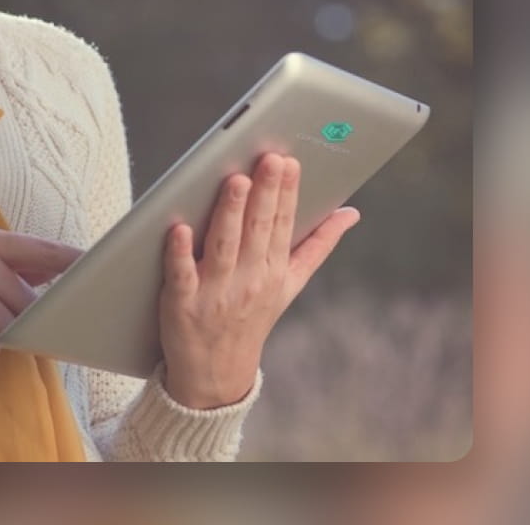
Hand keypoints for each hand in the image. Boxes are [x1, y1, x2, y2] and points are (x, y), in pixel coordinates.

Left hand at [156, 152, 359, 408]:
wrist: (216, 372)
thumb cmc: (252, 316)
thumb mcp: (290, 284)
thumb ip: (317, 245)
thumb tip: (351, 213)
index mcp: (274, 270)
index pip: (282, 223)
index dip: (286, 192)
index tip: (289, 161)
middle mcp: (248, 279)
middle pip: (257, 228)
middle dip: (264, 192)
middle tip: (269, 158)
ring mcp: (215, 291)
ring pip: (223, 244)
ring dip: (229, 212)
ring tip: (235, 180)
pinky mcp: (182, 302)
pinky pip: (181, 273)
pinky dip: (180, 251)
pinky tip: (177, 226)